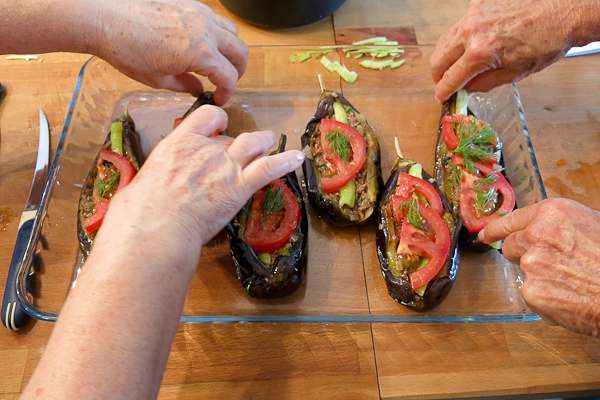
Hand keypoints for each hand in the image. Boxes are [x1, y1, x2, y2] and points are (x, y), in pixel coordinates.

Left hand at [89, 0, 248, 104]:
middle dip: (238, 71)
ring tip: (219, 59)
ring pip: (233, 31)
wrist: (105, 18)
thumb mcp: (157, 79)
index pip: (229, 77)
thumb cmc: (125, 48)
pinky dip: (217, 31)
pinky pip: (215, 17)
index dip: (227, 92)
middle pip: (240, 52)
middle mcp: (206, 30)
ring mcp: (198, 13)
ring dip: (231, 48)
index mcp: (201, 53)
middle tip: (226, 81)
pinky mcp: (189, 3)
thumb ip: (184, 85)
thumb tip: (197, 88)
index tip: (220, 98)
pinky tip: (203, 41)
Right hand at [103, 105, 304, 249]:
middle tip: (243, 152)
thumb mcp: (146, 179)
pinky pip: (270, 167)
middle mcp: (207, 148)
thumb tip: (148, 187)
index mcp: (182, 141)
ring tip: (273, 142)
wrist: (157, 223)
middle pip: (233, 136)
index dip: (218, 121)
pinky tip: (298, 158)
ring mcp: (226, 166)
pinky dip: (286, 161)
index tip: (220, 127)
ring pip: (255, 143)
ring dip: (266, 141)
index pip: (207, 116)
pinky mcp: (240, 186)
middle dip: (240, 143)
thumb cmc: (143, 207)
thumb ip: (160, 174)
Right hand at [430, 0, 598, 102]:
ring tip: (458, 65)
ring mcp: (472, 14)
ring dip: (446, 57)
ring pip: (443, 41)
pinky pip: (459, 25)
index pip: (449, 79)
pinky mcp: (477, 3)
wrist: (564, 11)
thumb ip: (482, 83)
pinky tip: (475, 43)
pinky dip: (462, 38)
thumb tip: (464, 88)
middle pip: (437, 60)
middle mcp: (471, 31)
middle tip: (446, 83)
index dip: (443, 92)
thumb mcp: (513, 74)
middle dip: (439, 76)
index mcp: (480, 53)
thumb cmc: (546, 42)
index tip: (442, 97)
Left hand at [478, 199, 599, 335]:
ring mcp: (532, 264)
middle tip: (550, 265)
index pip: (512, 219)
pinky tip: (571, 298)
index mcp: (553, 213)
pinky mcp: (532, 291)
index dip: (496, 228)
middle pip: (511, 246)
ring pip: (524, 271)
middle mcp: (537, 234)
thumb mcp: (591, 226)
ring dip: (540, 278)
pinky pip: (532, 294)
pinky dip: (547, 299)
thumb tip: (544, 232)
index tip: (484, 234)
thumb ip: (560, 227)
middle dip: (524, 255)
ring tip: (573, 283)